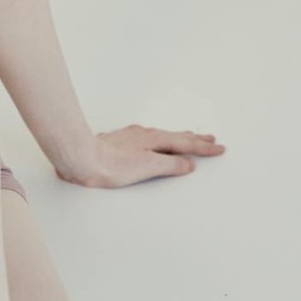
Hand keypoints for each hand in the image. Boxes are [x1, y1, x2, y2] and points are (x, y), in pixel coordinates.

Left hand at [57, 124, 225, 187]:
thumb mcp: (148, 167)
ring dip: (178, 138)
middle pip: (175, 136)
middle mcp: (144, 134)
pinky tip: (156, 143)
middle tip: (210, 138)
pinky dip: (161, 141)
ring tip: (188, 138)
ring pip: (162, 136)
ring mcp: (132, 137)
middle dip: (194, 138)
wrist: (81, 157)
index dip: (204, 147)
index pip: (185, 144)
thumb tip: (187, 163)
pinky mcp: (121, 142)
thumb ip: (170, 164)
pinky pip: (149, 138)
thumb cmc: (111, 165)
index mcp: (154, 139)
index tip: (220, 148)